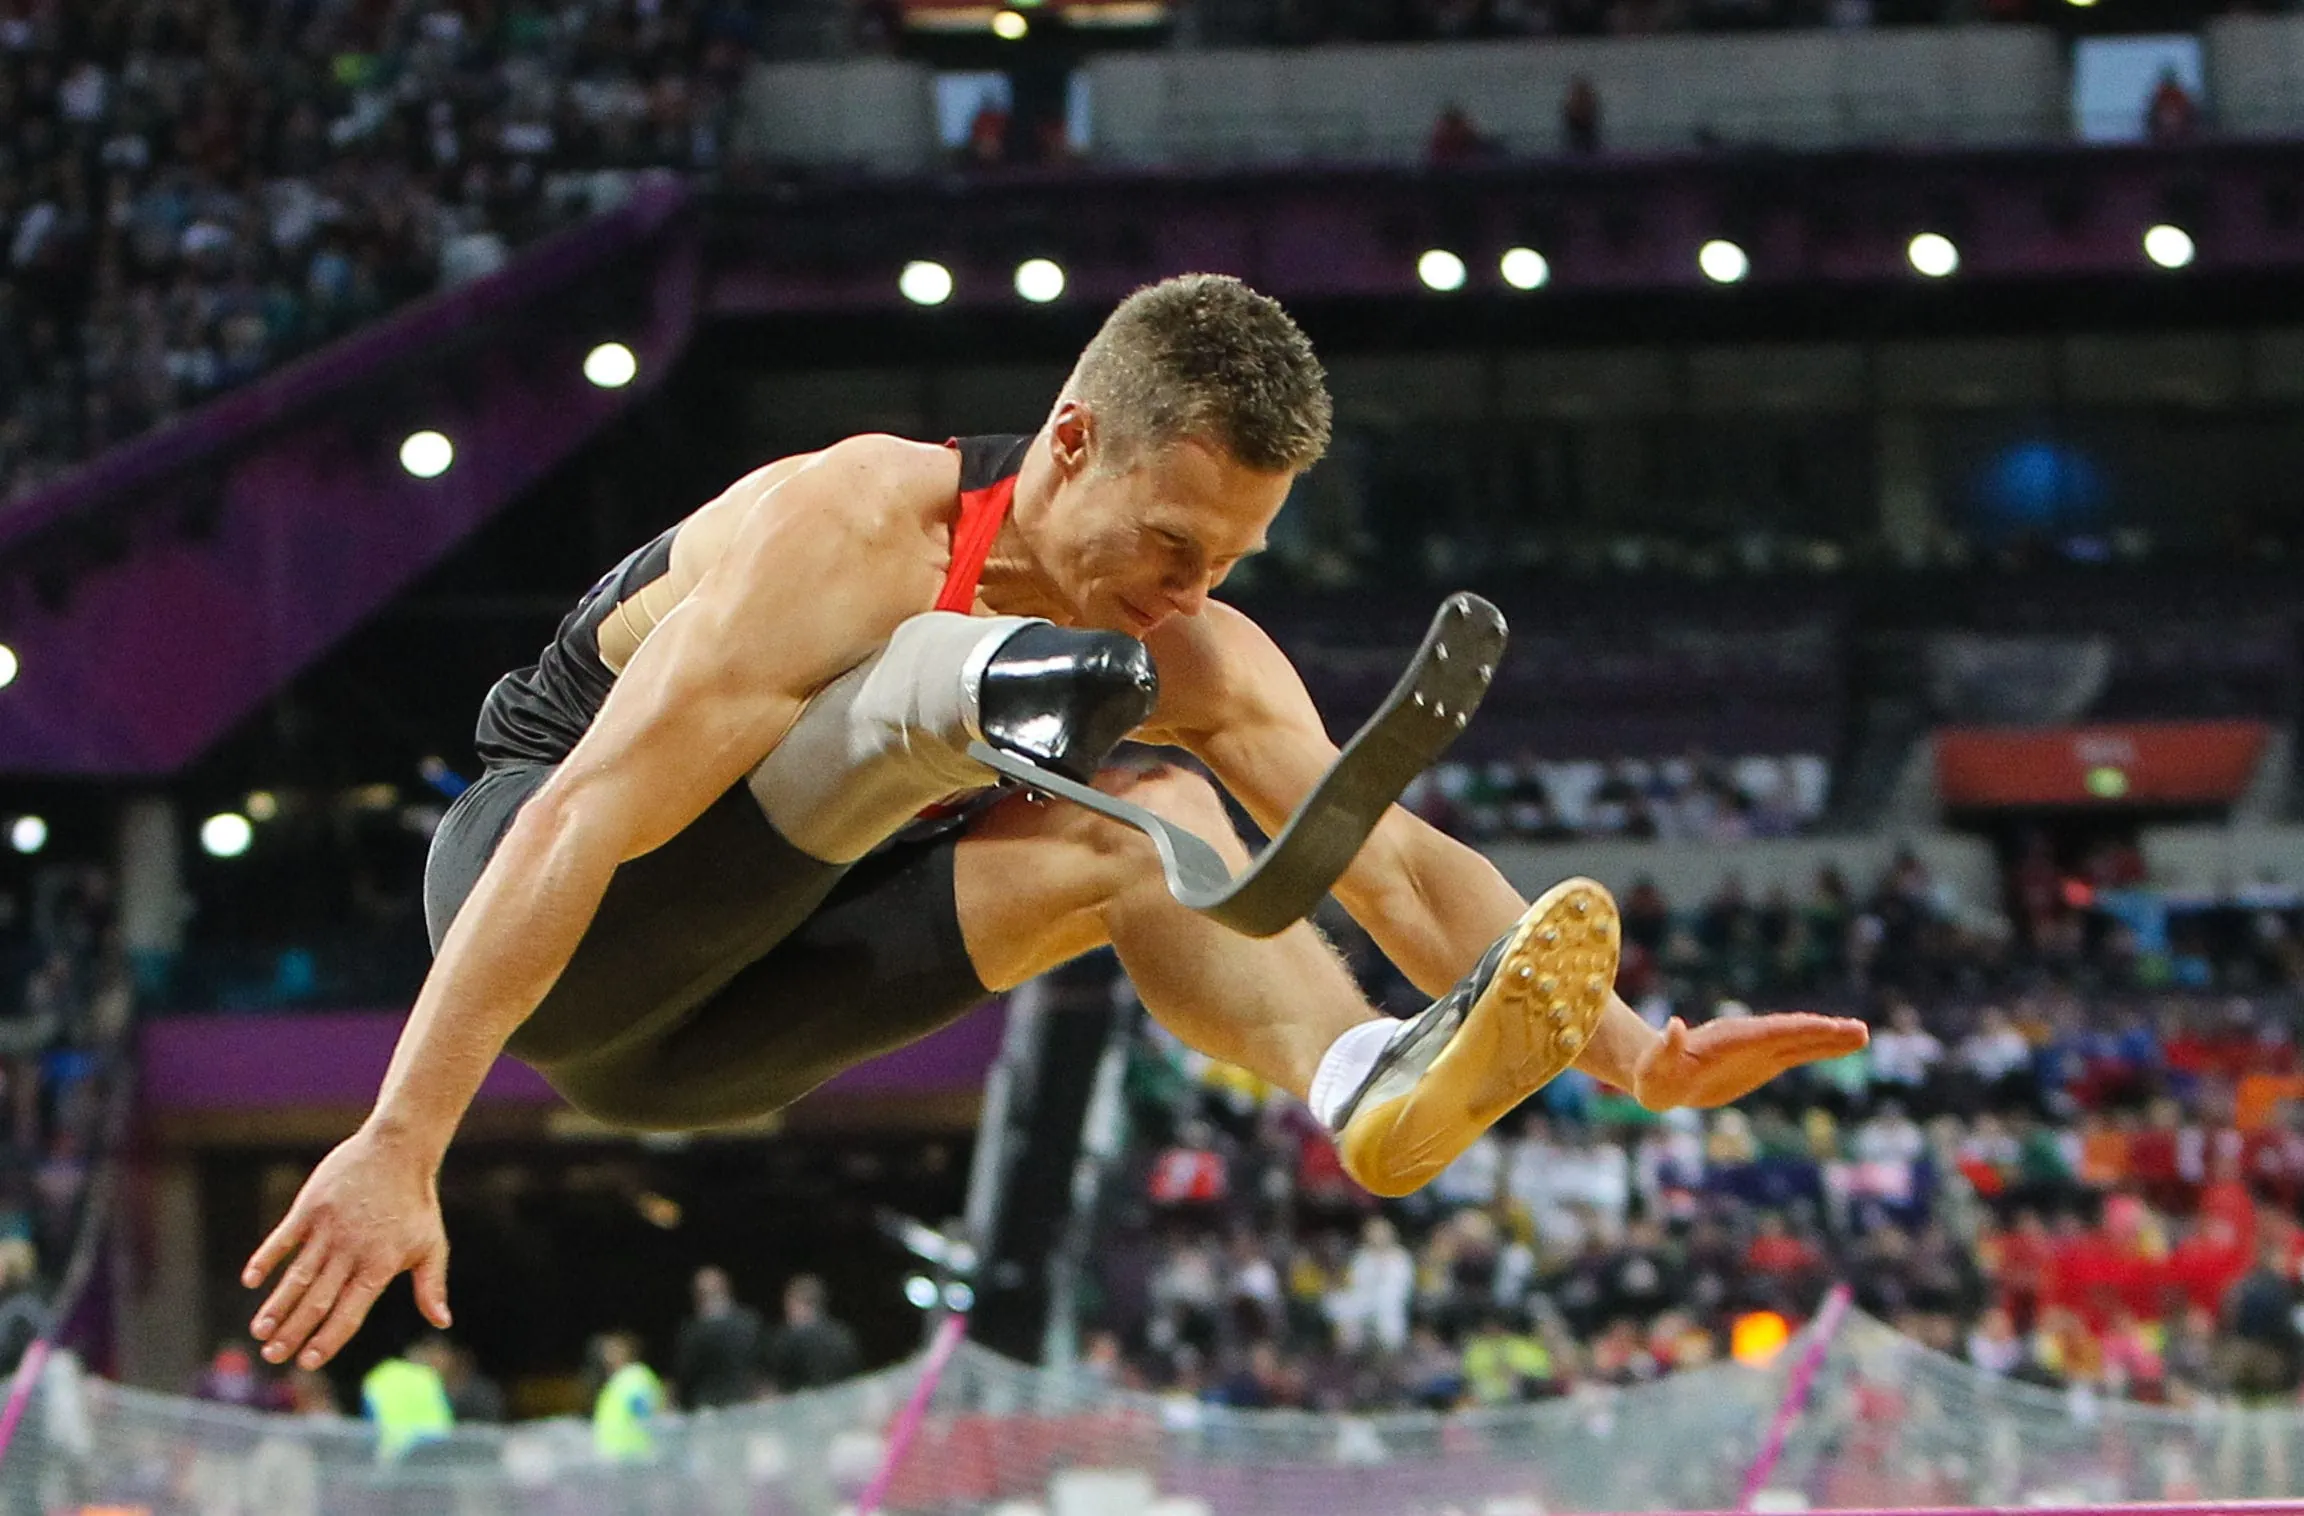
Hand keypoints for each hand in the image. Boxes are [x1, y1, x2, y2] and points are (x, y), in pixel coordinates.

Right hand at [241, 1127, 450, 1370]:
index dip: (328, 1340)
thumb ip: (431, 1286)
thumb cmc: (416, 1203)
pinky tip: (251, 1281)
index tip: (307, 1363)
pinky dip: (266, 1259)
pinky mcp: (311, 1208)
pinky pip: (284, 1238)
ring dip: (277, 1305)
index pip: (349, 1313)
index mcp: (379, 1267)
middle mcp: (351, 1253)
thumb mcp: (432, 1245)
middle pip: (317, 1301)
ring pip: (297, 1276)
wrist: (399, 1150)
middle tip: (272, 1357)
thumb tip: (443, 1322)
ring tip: (260, 1332)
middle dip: (293, 1332)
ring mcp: (329, 1230)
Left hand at [1631, 1012, 1868, 1111]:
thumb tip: (1673, 1025)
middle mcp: (1747, 1038)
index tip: (1825, 1026)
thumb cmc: (1653, 1076)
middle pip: (1791, 1032)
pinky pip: (1798, 1052)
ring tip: (1863, 1033)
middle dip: (1823, 1031)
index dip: (1796, 1029)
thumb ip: (1665, 1048)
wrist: (1659, 1075)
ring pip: (1800, 1040)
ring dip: (1830, 1038)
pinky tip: (1845, 1045)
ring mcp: (1758, 1048)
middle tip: (1858, 1029)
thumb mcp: (1654, 1068)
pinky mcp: (1764, 1061)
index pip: (1767, 1032)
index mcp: (1727, 1040)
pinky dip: (1821, 1048)